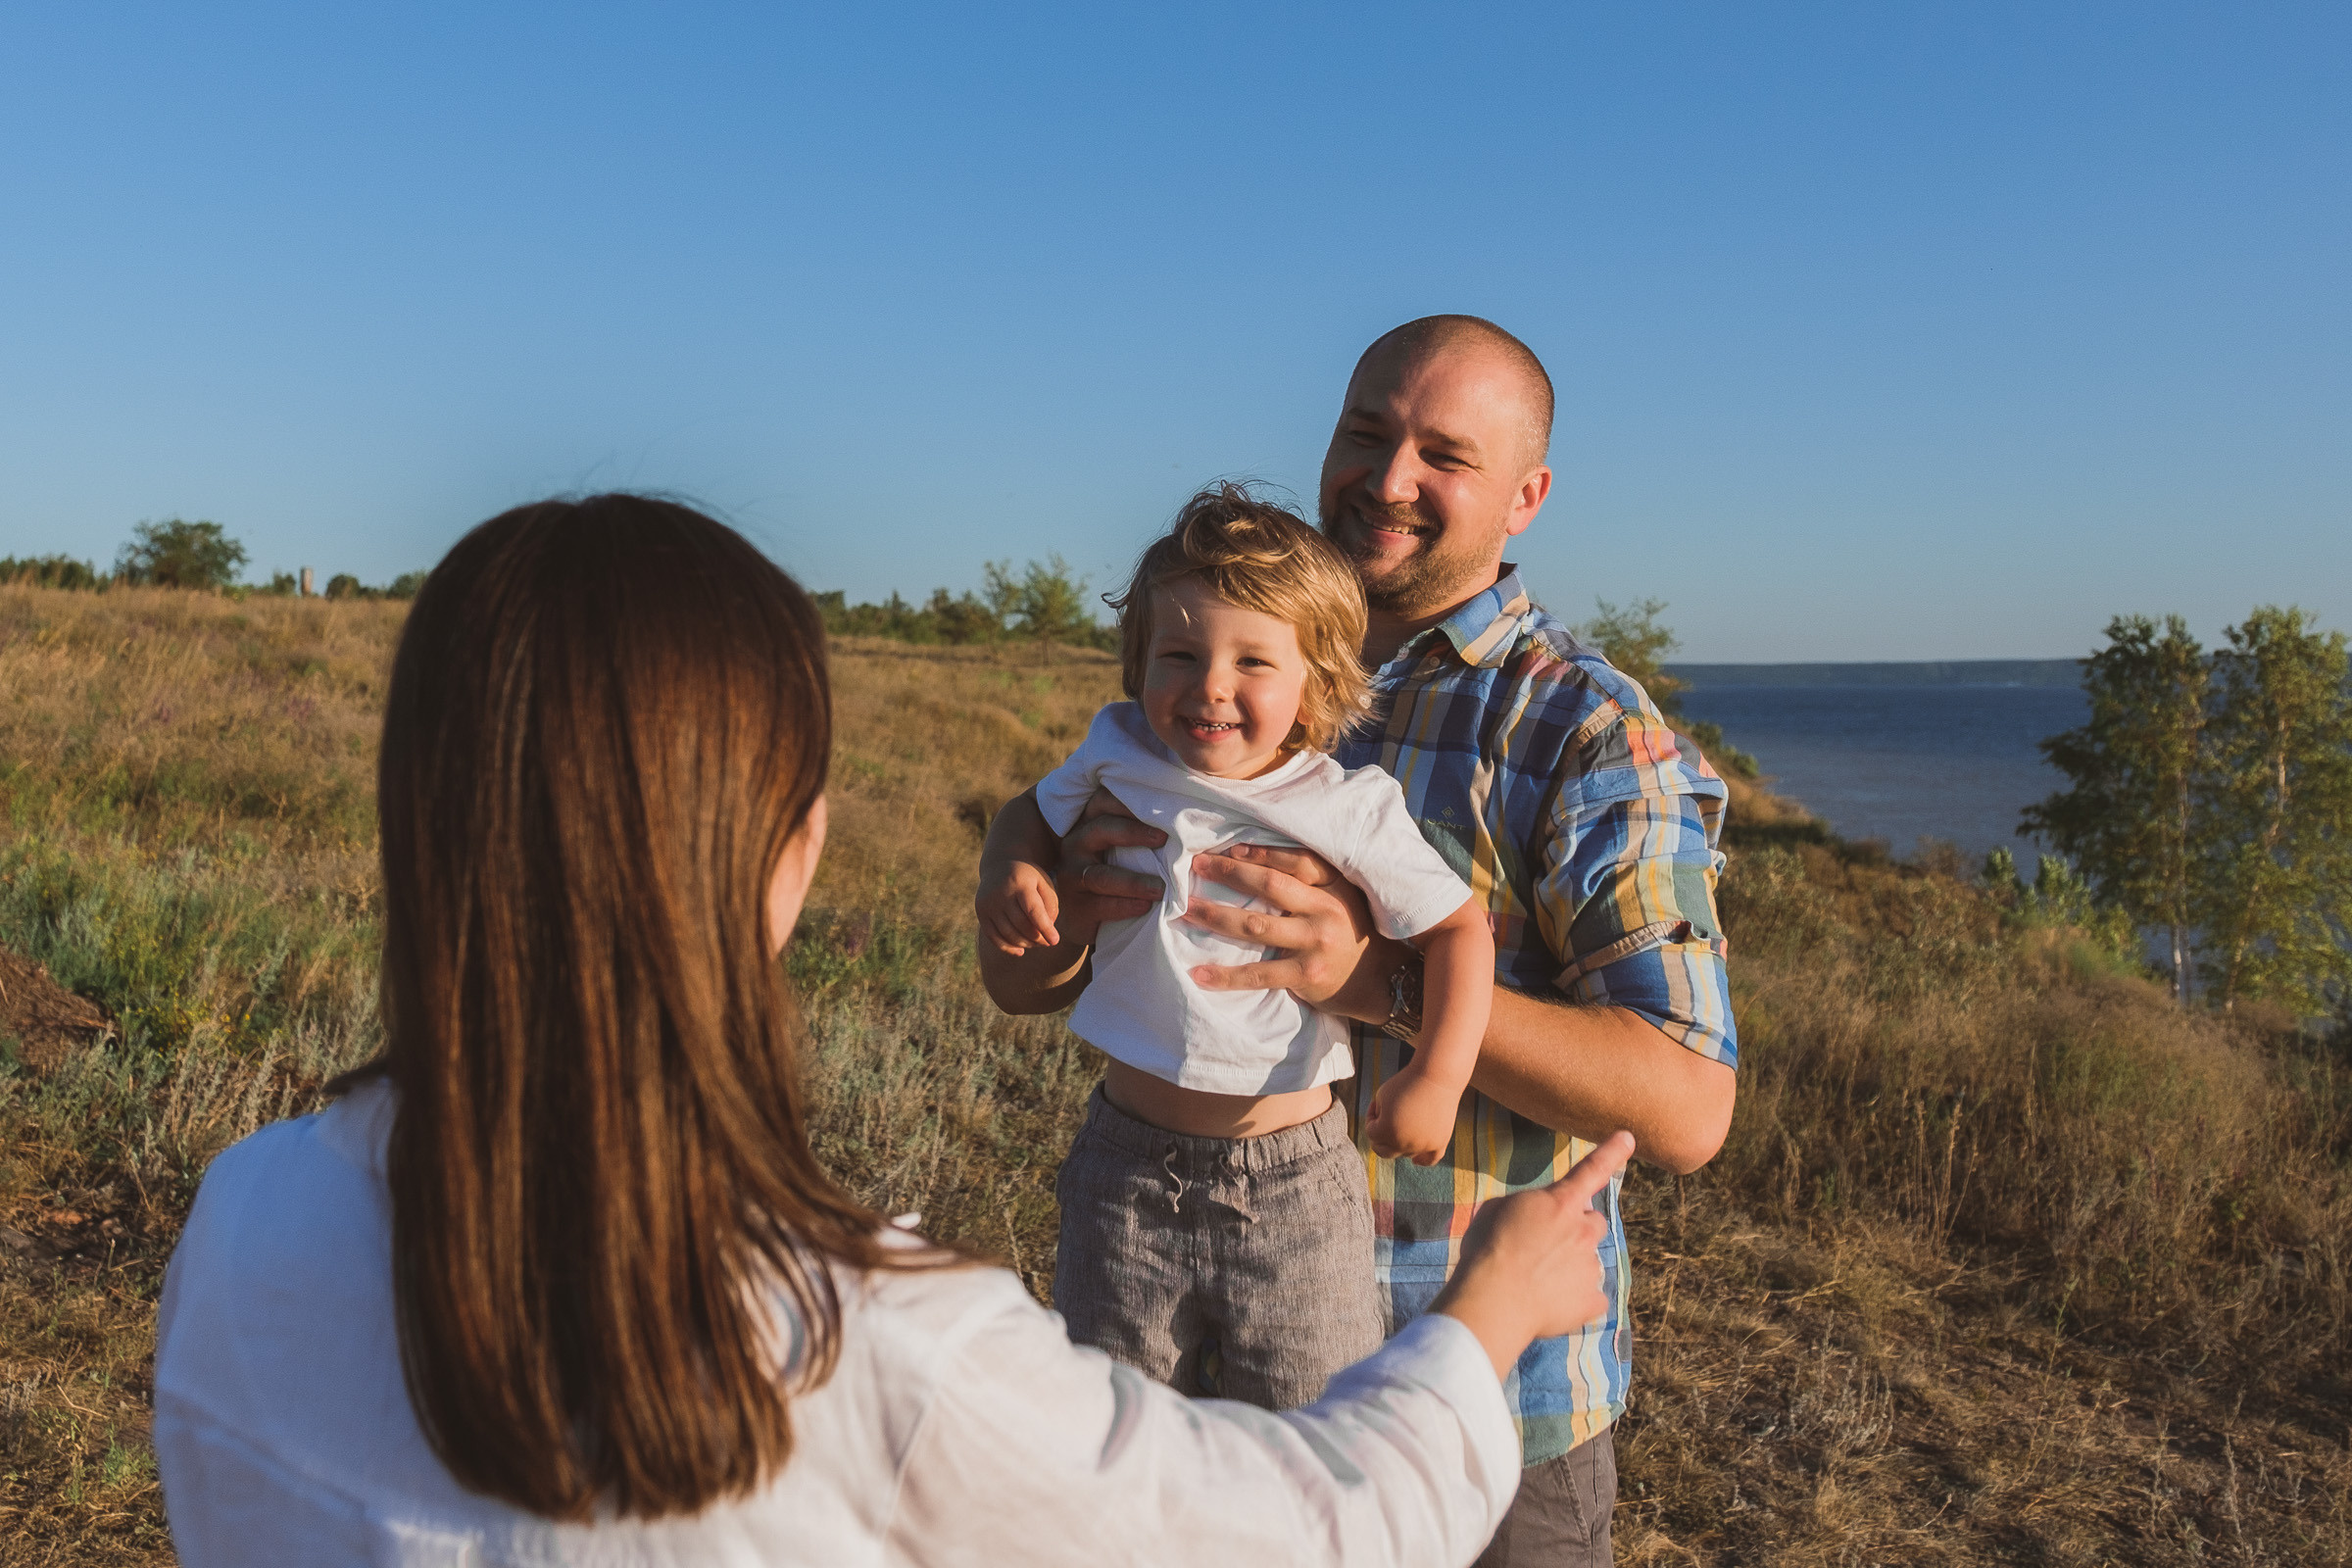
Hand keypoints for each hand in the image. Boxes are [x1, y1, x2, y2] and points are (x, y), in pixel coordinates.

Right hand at [976, 862, 1062, 955]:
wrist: (999, 867)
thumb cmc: (1028, 879)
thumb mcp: (1043, 883)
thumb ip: (1050, 905)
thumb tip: (1048, 930)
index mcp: (1019, 883)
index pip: (1033, 911)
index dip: (1045, 928)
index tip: (1055, 941)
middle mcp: (1000, 893)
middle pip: (1020, 924)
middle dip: (1036, 938)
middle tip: (1047, 943)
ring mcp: (988, 903)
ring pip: (1007, 933)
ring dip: (1024, 944)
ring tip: (1036, 944)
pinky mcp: (981, 912)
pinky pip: (993, 937)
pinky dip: (1007, 948)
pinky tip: (1020, 951)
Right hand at [1057, 787, 1165, 926]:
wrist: (1085, 921)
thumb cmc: (1117, 877)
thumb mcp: (1124, 851)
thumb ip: (1144, 835)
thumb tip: (1187, 824)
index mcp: (1090, 824)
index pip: (1103, 801)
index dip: (1128, 801)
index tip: (1161, 805)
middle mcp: (1077, 844)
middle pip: (1101, 829)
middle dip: (1133, 832)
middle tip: (1163, 839)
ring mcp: (1072, 875)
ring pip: (1101, 875)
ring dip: (1133, 882)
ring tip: (1160, 888)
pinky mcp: (1076, 907)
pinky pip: (1100, 905)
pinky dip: (1125, 905)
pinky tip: (1146, 906)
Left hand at [1180, 844, 1389, 1019]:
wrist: (1380, 981)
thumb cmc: (1351, 932)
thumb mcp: (1343, 898)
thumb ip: (1311, 881)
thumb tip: (1252, 859)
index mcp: (1335, 886)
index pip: (1297, 860)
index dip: (1262, 852)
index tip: (1228, 847)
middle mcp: (1326, 911)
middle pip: (1270, 885)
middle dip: (1230, 872)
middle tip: (1196, 865)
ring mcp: (1315, 943)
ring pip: (1256, 926)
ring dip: (1216, 916)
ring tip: (1185, 910)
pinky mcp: (1306, 975)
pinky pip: (1258, 974)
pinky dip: (1226, 975)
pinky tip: (1198, 973)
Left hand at [1366, 1065, 1463, 1165]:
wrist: (1437, 1076)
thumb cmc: (1406, 1083)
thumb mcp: (1381, 1096)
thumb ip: (1376, 1118)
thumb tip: (1379, 1135)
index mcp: (1387, 1131)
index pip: (1371, 1133)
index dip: (1372, 1116)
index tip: (1378, 1102)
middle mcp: (1404, 1143)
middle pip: (1384, 1152)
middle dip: (1379, 1138)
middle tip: (1383, 1122)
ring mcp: (1423, 1145)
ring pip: (1405, 1153)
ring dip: (1400, 1140)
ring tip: (1405, 1118)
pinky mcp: (1440, 1142)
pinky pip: (1430, 1160)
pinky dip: (1422, 1160)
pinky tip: (1416, 1160)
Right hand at [1431, 1131, 1633, 1378]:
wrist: (1493, 1301)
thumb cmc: (1486, 1251)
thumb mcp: (1495, 1211)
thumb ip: (1526, 1207)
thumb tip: (1533, 1218)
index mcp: (1559, 1203)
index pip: (1591, 1170)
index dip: (1611, 1152)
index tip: (1629, 1137)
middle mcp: (1583, 1231)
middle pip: (1593, 1223)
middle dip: (1577, 1230)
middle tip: (1547, 1247)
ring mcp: (1591, 1267)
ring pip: (1589, 1262)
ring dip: (1571, 1267)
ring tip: (1537, 1281)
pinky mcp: (1593, 1300)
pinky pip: (1591, 1298)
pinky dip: (1575, 1301)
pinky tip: (1549, 1304)